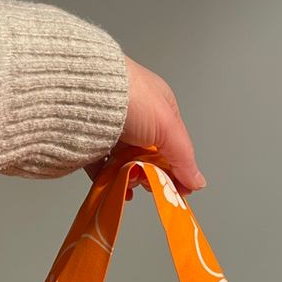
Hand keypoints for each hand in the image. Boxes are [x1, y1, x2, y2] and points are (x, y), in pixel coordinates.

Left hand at [85, 56, 206, 200]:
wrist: (85, 90)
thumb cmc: (131, 97)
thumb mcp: (167, 127)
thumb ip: (183, 158)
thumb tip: (197, 182)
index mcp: (160, 106)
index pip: (174, 144)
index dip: (177, 169)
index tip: (177, 190)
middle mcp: (136, 115)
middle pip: (148, 156)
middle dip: (150, 175)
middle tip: (147, 183)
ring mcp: (112, 127)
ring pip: (125, 162)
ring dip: (129, 179)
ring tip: (127, 183)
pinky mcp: (89, 139)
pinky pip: (100, 165)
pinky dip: (107, 179)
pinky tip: (112, 186)